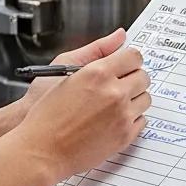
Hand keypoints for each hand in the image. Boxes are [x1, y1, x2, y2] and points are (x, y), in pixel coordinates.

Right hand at [18, 46, 150, 183]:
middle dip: (133, 78)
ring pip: (145, 98)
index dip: (129, 60)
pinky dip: (131, 118)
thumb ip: (97, 50)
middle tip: (119, 84)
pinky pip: (142, 120)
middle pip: (143, 77)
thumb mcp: (64, 70)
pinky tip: (114, 119)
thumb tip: (120, 35)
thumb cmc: (45, 112)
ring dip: (134, 98)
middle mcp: (114, 93)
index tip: (125, 65)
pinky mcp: (125, 135)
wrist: (40, 150)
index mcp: (98, 73)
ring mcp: (122, 115)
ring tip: (114, 103)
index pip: (133, 56)